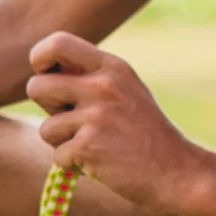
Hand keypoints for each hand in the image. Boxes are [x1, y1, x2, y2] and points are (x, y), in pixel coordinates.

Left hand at [25, 32, 215, 215]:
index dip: (40, 59)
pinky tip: (101, 164)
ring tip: (96, 145)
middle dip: (48, 108)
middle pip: (36, 87)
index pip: (56, 42)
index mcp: (112, 67)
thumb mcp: (125, 92)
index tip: (47, 75)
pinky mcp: (89, 146)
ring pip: (46, 128)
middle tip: (75, 121)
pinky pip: (58, 156)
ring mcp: (96, 116)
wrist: (178, 172)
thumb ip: (90, 78)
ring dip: (64, 143)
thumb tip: (43, 70)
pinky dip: (74, 166)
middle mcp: (103, 86)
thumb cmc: (144, 134)